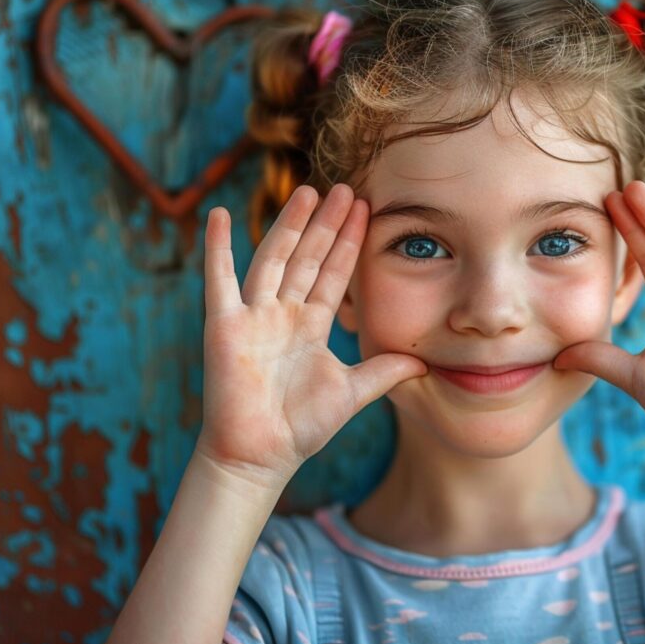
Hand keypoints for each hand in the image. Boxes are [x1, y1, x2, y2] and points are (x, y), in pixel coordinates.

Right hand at [196, 184, 426, 486]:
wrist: (261, 456)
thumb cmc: (302, 427)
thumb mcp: (354, 391)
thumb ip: (385, 371)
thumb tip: (426, 363)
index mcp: (311, 325)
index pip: (334, 274)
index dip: (348, 243)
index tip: (365, 209)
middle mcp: (282, 314)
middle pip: (308, 258)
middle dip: (326, 224)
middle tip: (344, 187)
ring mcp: (253, 316)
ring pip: (274, 259)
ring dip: (289, 224)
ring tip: (306, 190)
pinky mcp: (224, 326)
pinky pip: (220, 280)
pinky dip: (217, 248)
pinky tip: (220, 215)